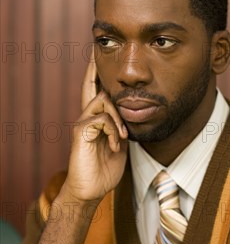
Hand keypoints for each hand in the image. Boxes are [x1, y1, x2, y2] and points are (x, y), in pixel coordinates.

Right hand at [63, 51, 127, 201]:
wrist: (90, 191)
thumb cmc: (105, 171)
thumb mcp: (120, 146)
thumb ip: (124, 129)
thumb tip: (134, 117)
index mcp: (97, 121)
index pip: (97, 93)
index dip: (97, 75)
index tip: (98, 57)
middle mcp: (87, 118)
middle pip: (92, 87)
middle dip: (95, 70)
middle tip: (95, 52)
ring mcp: (83, 124)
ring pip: (102, 101)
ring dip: (119, 115)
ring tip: (124, 136)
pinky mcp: (81, 133)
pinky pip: (102, 120)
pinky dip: (114, 131)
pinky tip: (117, 147)